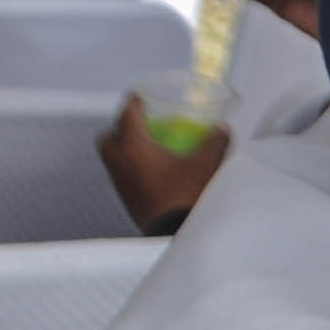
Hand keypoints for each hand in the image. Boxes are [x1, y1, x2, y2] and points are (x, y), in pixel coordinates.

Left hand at [96, 96, 225, 231]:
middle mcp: (121, 162)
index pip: (127, 114)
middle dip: (120, 127)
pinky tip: (151, 172)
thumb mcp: (205, 164)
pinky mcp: (125, 198)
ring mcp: (120, 182)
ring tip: (146, 148)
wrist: (174, 232)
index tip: (140, 97)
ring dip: (124, 149)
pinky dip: (130, 167)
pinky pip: (121, 174)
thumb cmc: (184, 196)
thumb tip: (221, 129)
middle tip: (138, 124)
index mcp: (135, 146)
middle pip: (109, 137)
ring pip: (112, 157)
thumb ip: (214, 142)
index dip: (134, 102)